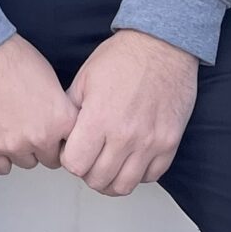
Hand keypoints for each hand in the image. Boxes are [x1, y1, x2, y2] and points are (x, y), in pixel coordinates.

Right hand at [0, 34, 77, 175]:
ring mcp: (14, 145)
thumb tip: (60, 121)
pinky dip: (0, 157)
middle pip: (51, 159)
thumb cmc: (12, 57)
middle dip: (43, 145)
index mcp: (61, 119)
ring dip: (22, 150)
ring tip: (13, 126)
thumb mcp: (50, 79)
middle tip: (32, 127)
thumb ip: (59, 108)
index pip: (73, 146)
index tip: (57, 133)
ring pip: (26, 163)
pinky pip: (1, 167)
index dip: (64, 138)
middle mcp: (40, 136)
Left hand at [61, 30, 197, 197]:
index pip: (75, 165)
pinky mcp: (170, 143)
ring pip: (124, 186)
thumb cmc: (123, 57)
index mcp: (99, 118)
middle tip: (89, 158)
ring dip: (111, 180)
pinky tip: (130, 159)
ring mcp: (150, 142)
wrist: (162, 45)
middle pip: (98, 180)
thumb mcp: (84, 78)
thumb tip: (60, 135)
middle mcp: (125, 135)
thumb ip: (71, 111)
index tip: (73, 151)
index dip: (69, 160)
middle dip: (88, 172)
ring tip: (108, 165)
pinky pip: (151, 176)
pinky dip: (137, 174)